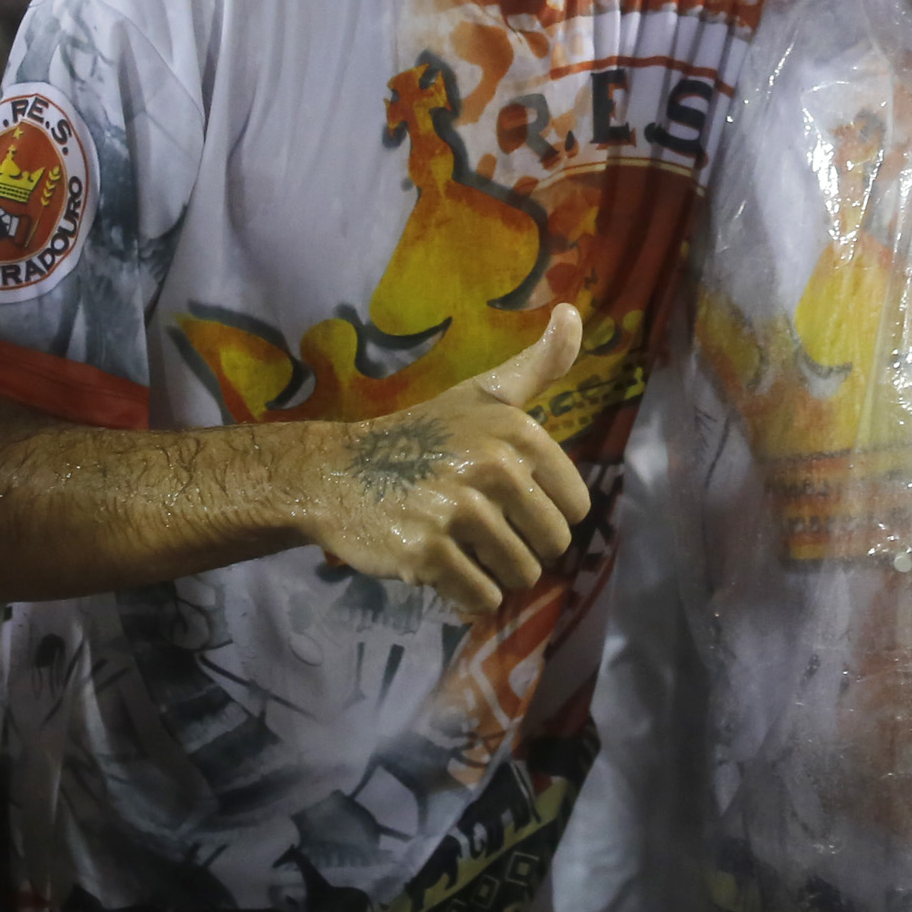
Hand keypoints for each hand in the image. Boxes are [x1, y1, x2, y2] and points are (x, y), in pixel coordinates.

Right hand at [278, 304, 594, 616]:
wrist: (338, 473)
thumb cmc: (422, 435)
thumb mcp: (482, 394)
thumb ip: (537, 365)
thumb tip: (573, 312)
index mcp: (517, 432)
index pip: (574, 506)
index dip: (546, 514)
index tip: (511, 505)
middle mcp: (494, 468)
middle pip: (551, 545)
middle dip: (522, 549)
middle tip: (483, 533)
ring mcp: (460, 512)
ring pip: (519, 575)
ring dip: (494, 574)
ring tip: (461, 548)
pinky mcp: (430, 553)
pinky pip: (481, 598)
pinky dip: (466, 596)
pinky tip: (442, 570)